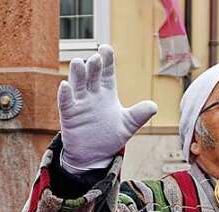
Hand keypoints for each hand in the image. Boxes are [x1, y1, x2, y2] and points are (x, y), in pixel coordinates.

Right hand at [58, 45, 157, 173]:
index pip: (107, 72)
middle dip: (94, 66)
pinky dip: (65, 95)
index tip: (106, 49)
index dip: (107, 60)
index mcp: (106, 92)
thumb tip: (154, 106)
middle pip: (92, 75)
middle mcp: (92, 94)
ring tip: (78, 63)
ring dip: (77, 74)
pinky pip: (66, 103)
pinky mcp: (69, 116)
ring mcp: (80, 104)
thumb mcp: (127, 126)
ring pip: (77, 84)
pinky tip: (65, 85)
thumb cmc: (109, 137)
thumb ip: (139, 115)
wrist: (93, 156)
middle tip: (96, 57)